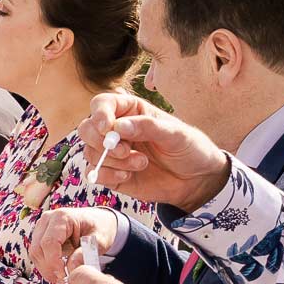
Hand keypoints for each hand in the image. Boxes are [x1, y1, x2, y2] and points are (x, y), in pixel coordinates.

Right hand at [29, 207, 122, 283]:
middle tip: (63, 280)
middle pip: (37, 248)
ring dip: (45, 268)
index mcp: (62, 217)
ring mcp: (42, 227)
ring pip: (34, 253)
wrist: (98, 220)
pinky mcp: (40, 235)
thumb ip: (86, 253)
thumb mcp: (99, 241)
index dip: (53, 262)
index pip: (49, 242)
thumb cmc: (100, 227)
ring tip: (62, 276)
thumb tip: (72, 269)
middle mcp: (48, 219)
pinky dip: (45, 264)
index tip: (64, 276)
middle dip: (48, 268)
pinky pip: (37, 253)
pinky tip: (58, 270)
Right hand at [80, 93, 231, 208]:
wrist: (197, 180)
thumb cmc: (190, 149)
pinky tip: (129, 175)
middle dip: (100, 140)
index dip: (99, 113)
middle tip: (124, 150)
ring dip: (113, 160)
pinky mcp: (111, 173)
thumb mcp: (175, 134)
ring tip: (142, 163)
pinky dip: (107, 175)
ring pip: (90, 152)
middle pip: (87, 128)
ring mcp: (112, 153)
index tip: (106, 128)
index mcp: (131, 111)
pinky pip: (95, 173)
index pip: (102, 104)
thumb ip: (147, 127)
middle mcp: (116, 130)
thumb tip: (118, 126)